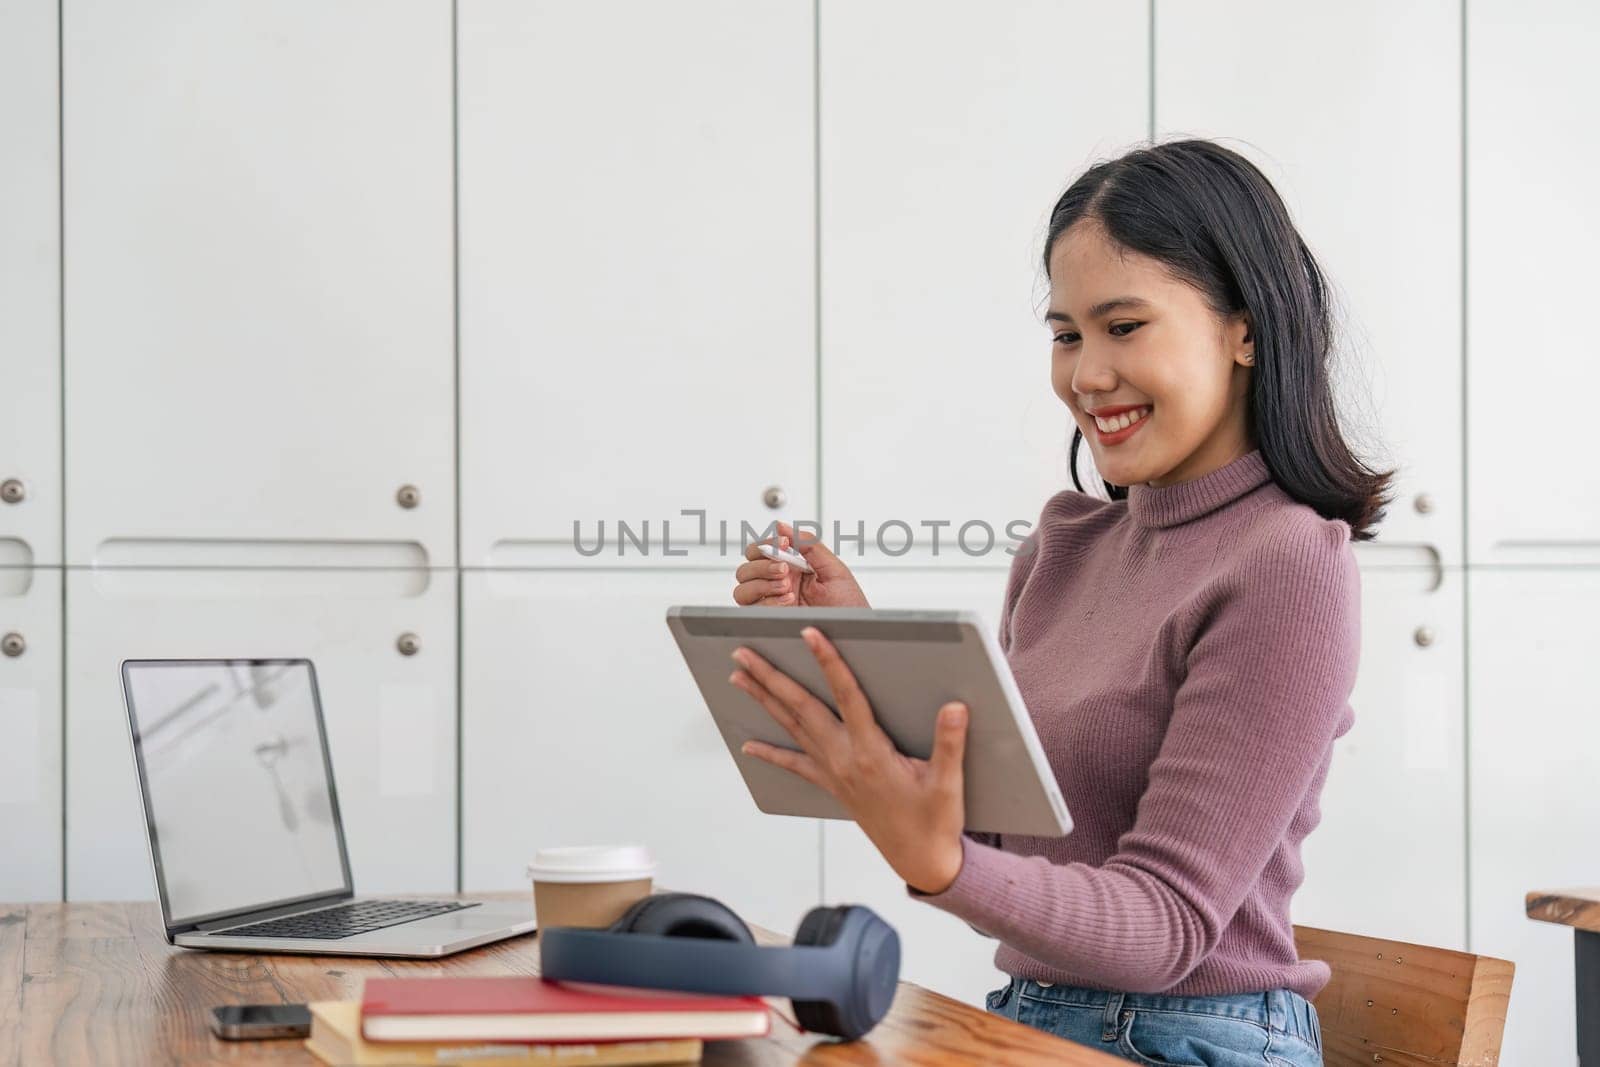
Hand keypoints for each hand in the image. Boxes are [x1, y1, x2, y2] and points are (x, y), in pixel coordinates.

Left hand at [727, 625, 966, 894]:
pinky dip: (771, 754)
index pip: (846, 696)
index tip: (809, 634)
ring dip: (764, 700)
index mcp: (872, 753)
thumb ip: (950, 743)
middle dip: (770, 677)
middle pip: (801, 708)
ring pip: (792, 728)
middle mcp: (845, 760)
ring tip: (739, 676)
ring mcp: (834, 773)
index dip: (828, 663)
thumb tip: (955, 707)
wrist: (921, 861)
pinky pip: (796, 765)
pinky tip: (749, 746)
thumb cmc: (935, 821)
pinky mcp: (833, 785)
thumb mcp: (948, 783)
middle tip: (743, 652)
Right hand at [732, 520, 869, 608]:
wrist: (856, 634)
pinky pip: (752, 609)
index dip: (767, 544)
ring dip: (762, 584)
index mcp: (792, 567)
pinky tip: (789, 601)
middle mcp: (778, 584)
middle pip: (746, 568)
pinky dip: (768, 602)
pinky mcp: (771, 621)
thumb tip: (781, 527)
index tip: (784, 545)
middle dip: (762, 565)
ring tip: (788, 588)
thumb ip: (809, 544)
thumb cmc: (849, 605)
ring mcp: (773, 603)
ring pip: (742, 589)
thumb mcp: (833, 569)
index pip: (761, 550)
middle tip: (785, 570)